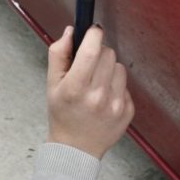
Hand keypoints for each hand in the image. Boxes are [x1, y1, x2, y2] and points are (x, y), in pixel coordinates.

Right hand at [46, 25, 134, 158]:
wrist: (76, 148)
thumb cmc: (62, 114)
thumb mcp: (51, 84)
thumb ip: (58, 54)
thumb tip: (71, 31)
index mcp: (75, 88)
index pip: (91, 50)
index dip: (93, 35)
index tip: (92, 31)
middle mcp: (97, 96)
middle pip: (108, 53)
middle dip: (98, 53)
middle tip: (89, 66)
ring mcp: (115, 105)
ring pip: (119, 66)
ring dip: (108, 70)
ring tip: (96, 84)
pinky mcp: (128, 111)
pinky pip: (125, 84)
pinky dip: (116, 86)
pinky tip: (104, 98)